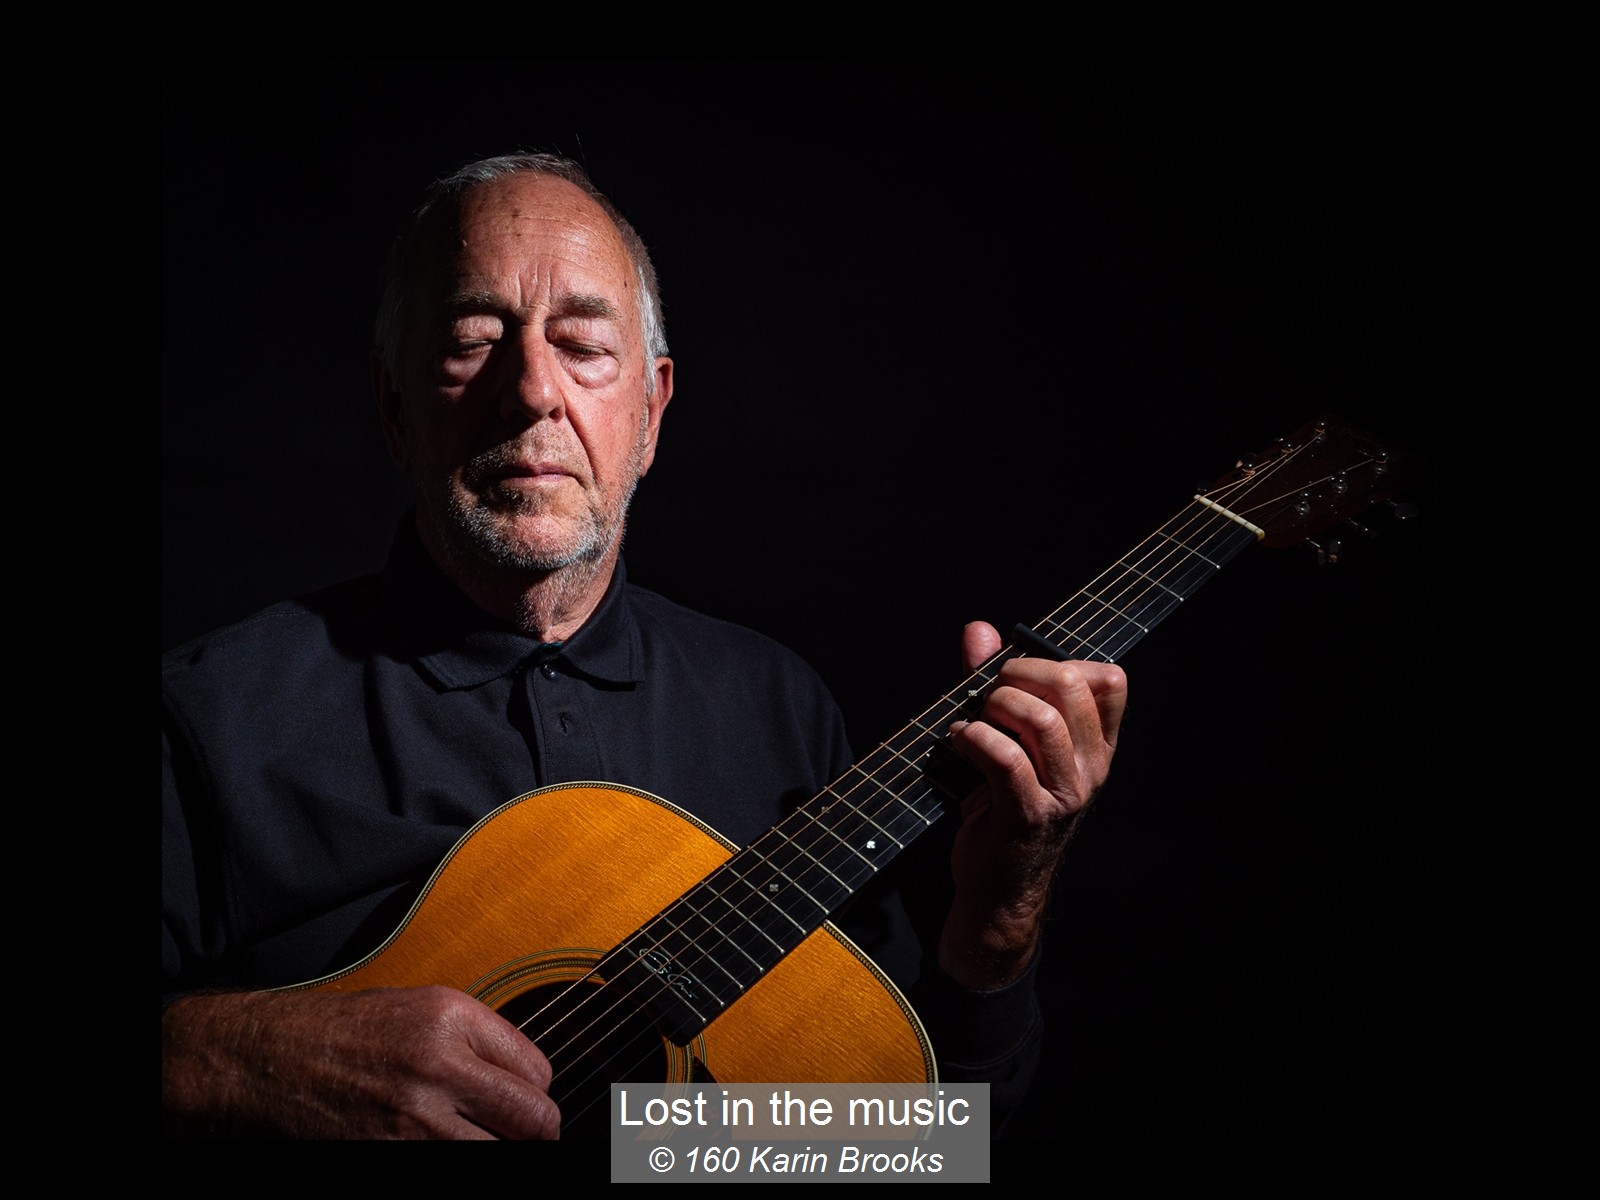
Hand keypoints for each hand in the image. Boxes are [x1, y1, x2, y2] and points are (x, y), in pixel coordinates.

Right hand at [162, 986, 560, 1138]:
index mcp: (452, 1018)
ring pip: (500, 1153)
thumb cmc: (340, 1034)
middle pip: (534, 1120)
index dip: (536, 1093)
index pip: (538, 1072)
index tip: (525, 1103)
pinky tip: (441, 1145)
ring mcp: (416, 1119)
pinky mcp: (392, 1154)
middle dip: (535, 1133)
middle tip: (521, 1135)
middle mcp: (440, 1066)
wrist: (267, 1061)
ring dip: (496, 1149)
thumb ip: (477, 1042)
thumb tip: (526, 1081)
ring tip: (480, 1139)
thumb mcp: (419, 1010)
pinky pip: (454, 1165)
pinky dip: (456, 1158)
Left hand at [938, 621, 1126, 988]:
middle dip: (1018, 674)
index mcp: (1096, 747)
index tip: (1022, 677)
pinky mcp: (1029, 815)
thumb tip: (979, 629)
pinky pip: (1005, 758)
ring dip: (993, 707)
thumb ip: (992, 681)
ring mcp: (1065, 794)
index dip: (1062, 661)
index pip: (1110, 680)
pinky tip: (959, 742)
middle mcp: (1091, 768)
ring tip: (973, 721)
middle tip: (989, 692)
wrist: (997, 888)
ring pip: (1040, 719)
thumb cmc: (1000, 808)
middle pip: (1071, 686)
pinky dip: (973, 739)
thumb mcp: (1004, 739)